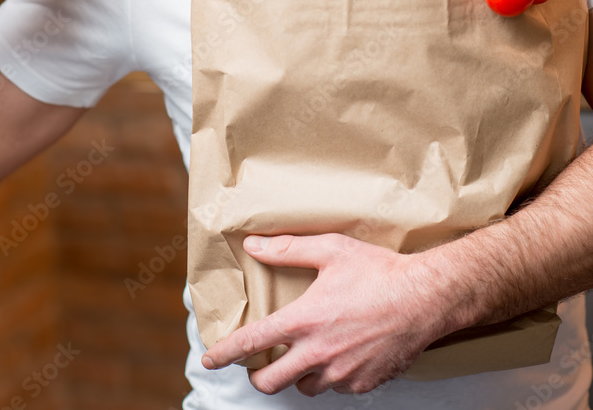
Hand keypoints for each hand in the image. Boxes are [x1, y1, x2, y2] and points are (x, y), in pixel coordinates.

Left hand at [202, 233, 445, 396]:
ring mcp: (341, 373)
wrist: (425, 298)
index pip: (253, 342)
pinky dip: (330, 375)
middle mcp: (318, 353)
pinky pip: (335, 387)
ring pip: (303, 387)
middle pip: (270, 381)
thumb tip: (254, 246)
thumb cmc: (379, 271)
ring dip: (297, 374)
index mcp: (305, 320)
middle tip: (259, 362)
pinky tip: (341, 353)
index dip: (225, 354)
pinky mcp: (362, 384)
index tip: (210, 360)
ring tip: (306, 352)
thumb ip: (289, 249)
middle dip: (258, 374)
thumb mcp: (331, 250)